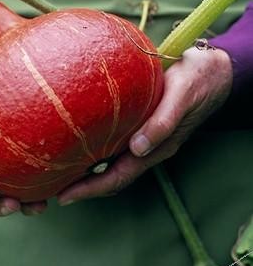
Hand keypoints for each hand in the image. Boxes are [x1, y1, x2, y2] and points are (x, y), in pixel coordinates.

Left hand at [57, 46, 232, 205]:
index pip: (119, 177)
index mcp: (157, 147)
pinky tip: (80, 139)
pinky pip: (115, 141)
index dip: (91, 189)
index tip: (65, 196)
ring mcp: (144, 135)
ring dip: (87, 168)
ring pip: (111, 160)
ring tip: (61, 169)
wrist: (212, 69)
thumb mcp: (180, 96)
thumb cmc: (197, 79)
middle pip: (112, 174)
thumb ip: (162, 122)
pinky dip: (95, 146)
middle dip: (83, 184)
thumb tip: (137, 148)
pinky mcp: (141, 121)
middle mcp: (148, 146)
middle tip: (54, 188)